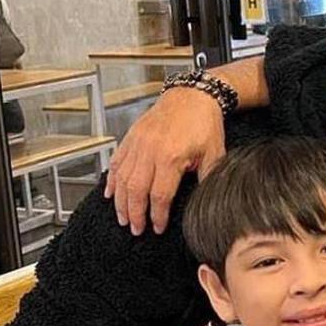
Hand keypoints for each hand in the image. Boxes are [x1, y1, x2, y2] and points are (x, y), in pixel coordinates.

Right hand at [104, 87, 225, 234]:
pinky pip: (116, 163)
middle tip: (135, 229)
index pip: (160, 195)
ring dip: (121, 202)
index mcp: (171, 157)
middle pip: (136, 191)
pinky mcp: (131, 138)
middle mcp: (150, 151)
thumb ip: (206, 179)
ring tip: (123, 218)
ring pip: (122, 179)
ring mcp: (137, 144)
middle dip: (135, 214)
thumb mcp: (214, 153)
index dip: (157, 215)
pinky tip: (110, 194)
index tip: (157, 228)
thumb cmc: (204, 123)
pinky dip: (112, 180)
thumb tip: (203, 201)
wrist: (192, 96)